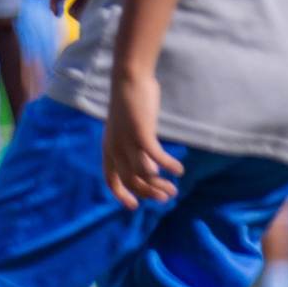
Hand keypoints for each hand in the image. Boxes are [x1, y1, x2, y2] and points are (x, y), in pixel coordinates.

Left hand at [103, 70, 182, 208]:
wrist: (129, 80)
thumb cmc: (132, 106)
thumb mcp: (131, 133)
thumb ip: (137, 152)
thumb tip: (150, 172)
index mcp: (108, 149)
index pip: (111, 180)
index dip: (121, 195)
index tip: (135, 206)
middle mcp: (114, 148)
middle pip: (130, 181)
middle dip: (148, 193)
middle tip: (166, 197)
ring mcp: (126, 141)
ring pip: (143, 173)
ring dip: (159, 184)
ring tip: (173, 189)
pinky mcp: (140, 133)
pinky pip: (155, 157)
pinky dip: (168, 166)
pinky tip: (179, 170)